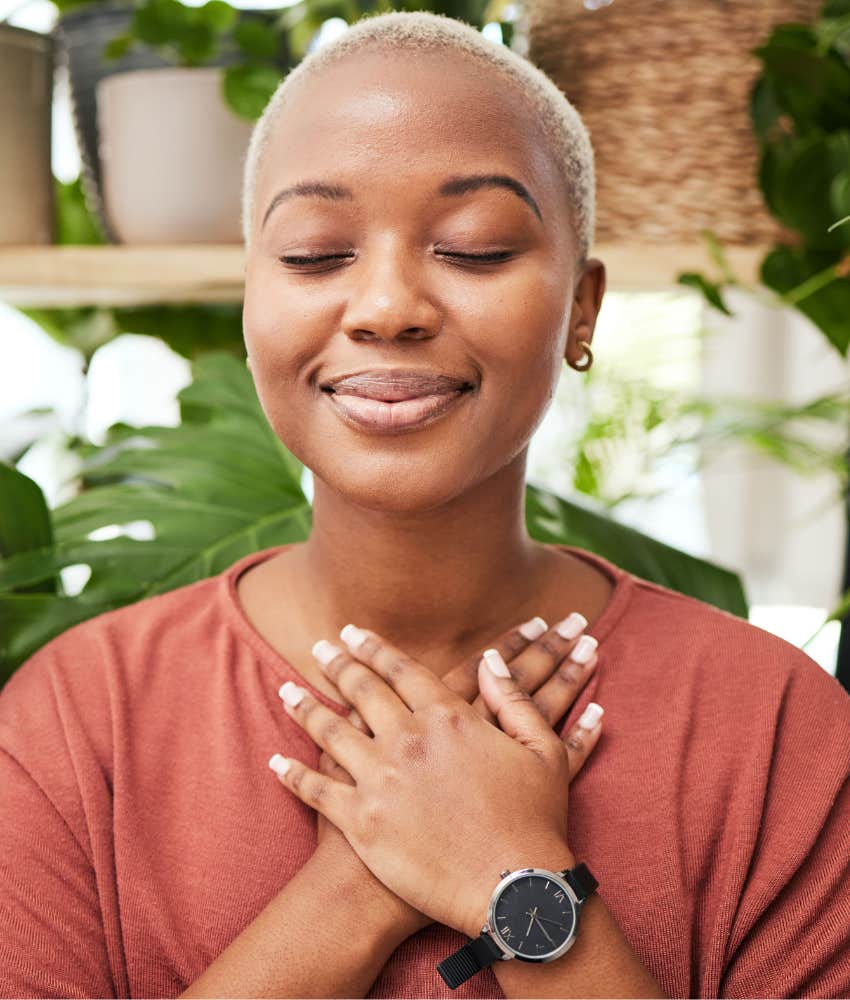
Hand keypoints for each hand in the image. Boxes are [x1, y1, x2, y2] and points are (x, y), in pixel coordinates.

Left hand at [272, 627, 603, 937]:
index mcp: (448, 717)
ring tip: (287, 691)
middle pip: (362, 690)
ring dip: (305, 708)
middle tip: (321, 648)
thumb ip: (514, 700)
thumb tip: (492, 661)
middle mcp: (407, 739)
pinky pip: (316, 790)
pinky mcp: (361, 821)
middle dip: (339, 664)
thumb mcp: (542, 750)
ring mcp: (379, 779)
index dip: (375, 648)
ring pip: (330, 731)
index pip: (401, 670)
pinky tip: (276, 762)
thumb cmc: (533, 822)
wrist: (512, 891)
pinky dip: (292, 775)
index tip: (354, 633)